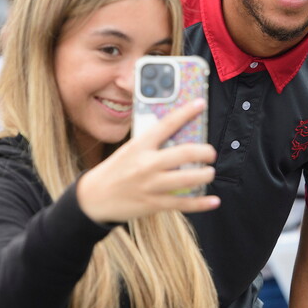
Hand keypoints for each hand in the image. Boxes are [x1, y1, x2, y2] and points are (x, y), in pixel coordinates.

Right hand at [76, 99, 219, 223]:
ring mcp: (151, 185)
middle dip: (204, 152)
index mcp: (140, 145)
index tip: (200, 104)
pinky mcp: (153, 204)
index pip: (166, 124)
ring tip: (209, 173)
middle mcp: (147, 164)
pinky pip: (182, 203)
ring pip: (188, 179)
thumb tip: (178, 136)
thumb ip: (151, 144)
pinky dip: (201, 203)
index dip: (185, 112)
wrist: (93, 198)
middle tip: (211, 153)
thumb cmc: (115, 170)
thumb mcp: (129, 150)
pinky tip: (214, 200)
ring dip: (205, 175)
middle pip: (184, 153)